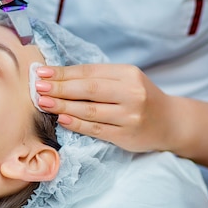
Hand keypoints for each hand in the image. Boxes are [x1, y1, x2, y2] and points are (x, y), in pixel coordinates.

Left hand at [35, 64, 178, 152]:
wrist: (170, 122)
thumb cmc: (140, 97)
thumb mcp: (125, 80)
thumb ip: (97, 78)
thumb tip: (57, 77)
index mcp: (128, 74)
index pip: (89, 72)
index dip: (63, 72)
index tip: (41, 73)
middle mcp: (132, 93)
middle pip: (89, 89)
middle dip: (60, 88)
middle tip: (38, 87)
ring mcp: (130, 116)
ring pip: (90, 110)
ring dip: (63, 106)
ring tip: (44, 102)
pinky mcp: (127, 135)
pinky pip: (96, 129)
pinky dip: (77, 124)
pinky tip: (62, 120)